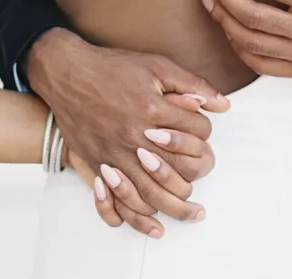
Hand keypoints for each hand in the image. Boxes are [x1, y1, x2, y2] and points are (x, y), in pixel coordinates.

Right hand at [27, 29, 229, 236]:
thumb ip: (192, 84)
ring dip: (176, 207)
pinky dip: (138, 217)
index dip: (204, 130)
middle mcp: (136, 136)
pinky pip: (121, 201)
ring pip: (153, 193)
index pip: (198, 131)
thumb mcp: (156, 66)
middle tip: (205, 174)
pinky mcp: (99, 164)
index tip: (199, 128)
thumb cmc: (112, 68)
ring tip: (192, 214)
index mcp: (154, 109)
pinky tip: (154, 225)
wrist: (67, 74)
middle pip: (180, 170)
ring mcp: (116, 153)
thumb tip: (223, 104)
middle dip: (198, 173)